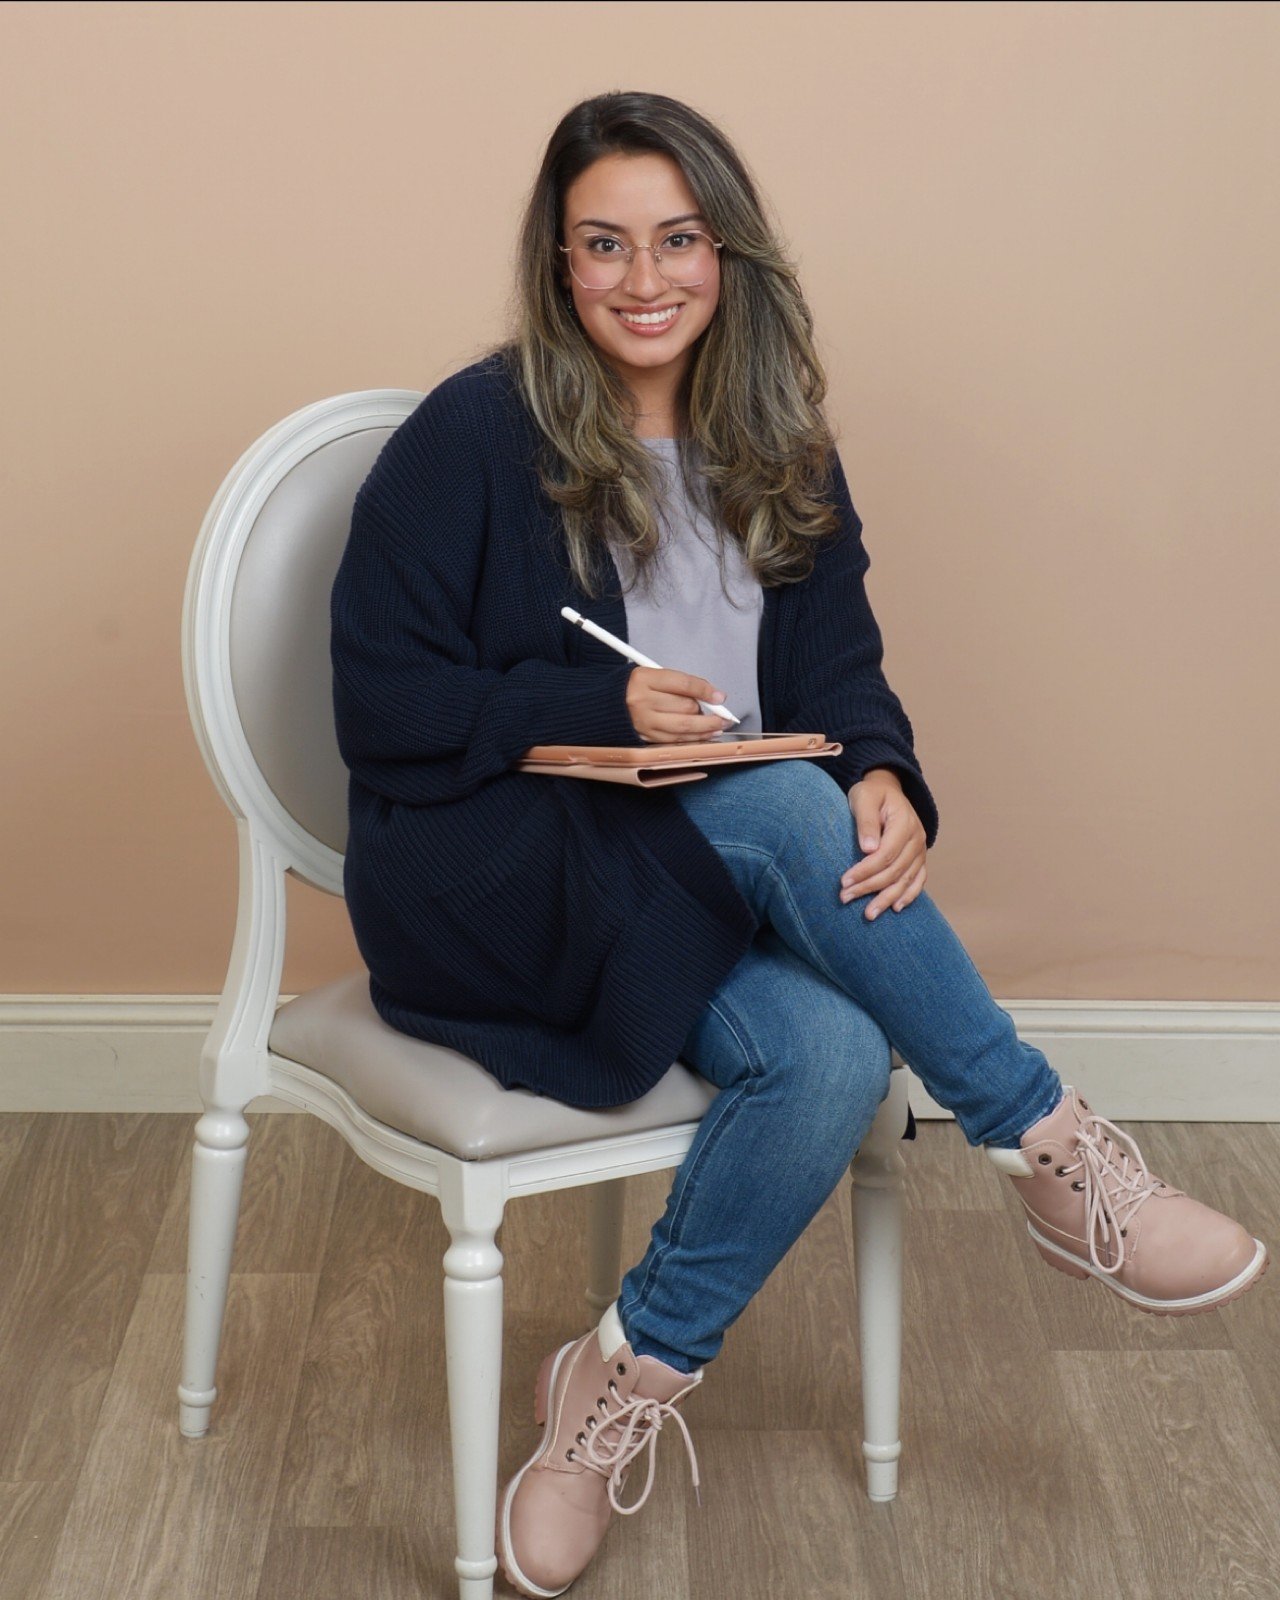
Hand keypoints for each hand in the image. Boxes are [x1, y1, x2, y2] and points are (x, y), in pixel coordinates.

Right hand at [625, 666, 731, 743]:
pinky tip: (704, 735)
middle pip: (685, 707)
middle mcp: (641, 701)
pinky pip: (675, 740)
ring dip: (706, 728)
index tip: (720, 697)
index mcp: (644, 678)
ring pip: (683, 727)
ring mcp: (643, 722)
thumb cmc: (636, 688)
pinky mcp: (644, 737)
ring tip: (719, 726)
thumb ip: (681, 684)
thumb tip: (713, 696)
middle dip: (707, 712)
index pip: (683, 684)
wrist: (604, 706)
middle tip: (721, 714)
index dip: (706, 691)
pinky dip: (693, 738)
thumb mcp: (653, 676)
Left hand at [840, 768, 927, 919]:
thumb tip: (868, 849)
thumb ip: (866, 822)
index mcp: (904, 823)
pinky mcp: (920, 858)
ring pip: (906, 880)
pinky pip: (918, 880)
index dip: (865, 870)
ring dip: (886, 899)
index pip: (885, 854)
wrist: (887, 790)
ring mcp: (921, 850)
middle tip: (845, 898)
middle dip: (869, 888)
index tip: (844, 882)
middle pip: (894, 871)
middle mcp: (917, 838)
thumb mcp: (863, 798)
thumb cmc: (871, 794)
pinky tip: (895, 907)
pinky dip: (909, 896)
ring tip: (868, 914)